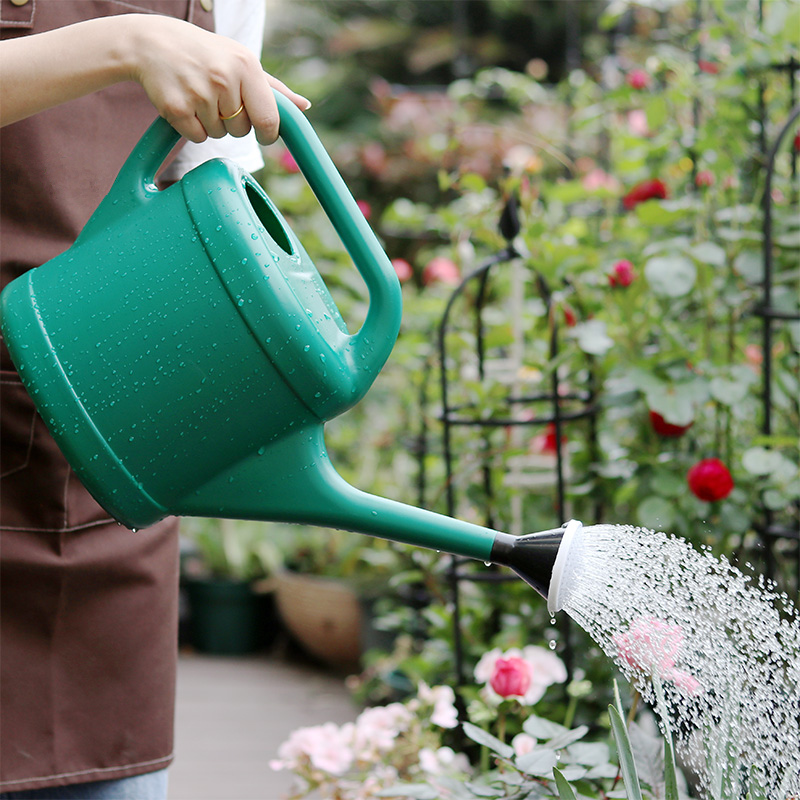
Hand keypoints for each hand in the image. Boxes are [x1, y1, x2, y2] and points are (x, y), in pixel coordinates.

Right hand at [126, 15, 309, 144]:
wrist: (151, 43)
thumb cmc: (206, 54)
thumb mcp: (241, 60)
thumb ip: (274, 88)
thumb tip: (304, 107)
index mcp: (245, 65)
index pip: (269, 119)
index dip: (269, 133)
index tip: (265, 134)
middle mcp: (224, 78)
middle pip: (243, 130)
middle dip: (234, 122)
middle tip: (218, 98)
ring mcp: (199, 94)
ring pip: (220, 135)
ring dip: (212, 123)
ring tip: (199, 95)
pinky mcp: (177, 109)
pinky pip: (198, 137)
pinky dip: (193, 127)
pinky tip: (185, 102)